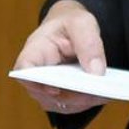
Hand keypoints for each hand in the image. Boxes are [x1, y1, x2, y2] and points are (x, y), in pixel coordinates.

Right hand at [13, 0, 107, 115]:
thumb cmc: (70, 23)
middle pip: (45, 94)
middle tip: (93, 92)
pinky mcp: (62, 95)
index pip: (23, 71)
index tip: (54, 87)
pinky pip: (73, 105)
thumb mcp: (81, 22)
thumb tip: (96, 73)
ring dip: (82, 101)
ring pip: (60, 104)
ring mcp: (48, 87)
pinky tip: (104, 94)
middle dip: (70, 96)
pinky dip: (88, 101)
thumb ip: (88, 43)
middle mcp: (37, 73)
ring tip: (104, 93)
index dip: (34, 83)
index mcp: (35, 50)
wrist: (72, 28)